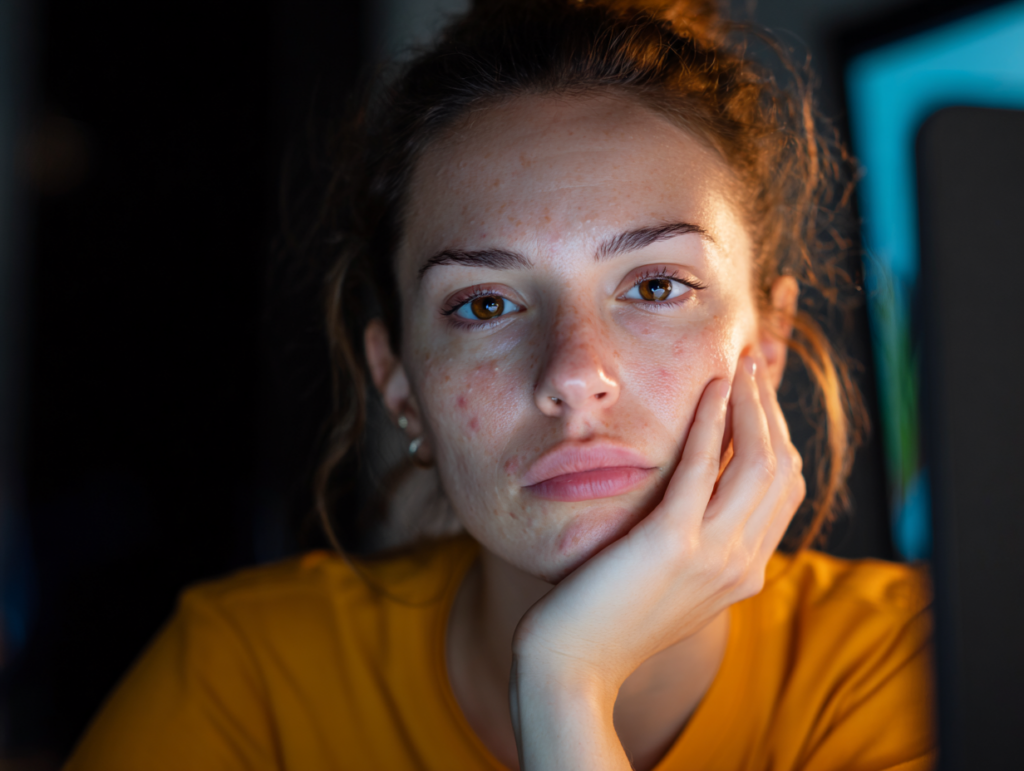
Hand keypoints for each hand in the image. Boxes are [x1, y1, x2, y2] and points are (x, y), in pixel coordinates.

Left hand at [509, 353, 805, 769]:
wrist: (572, 666)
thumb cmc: (607, 617)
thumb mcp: (669, 580)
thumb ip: (696, 542)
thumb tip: (698, 489)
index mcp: (744, 572)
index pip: (784, 490)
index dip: (778, 436)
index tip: (758, 398)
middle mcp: (742, 564)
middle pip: (782, 470)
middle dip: (771, 411)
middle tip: (752, 367)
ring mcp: (714, 556)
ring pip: (759, 463)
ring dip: (751, 405)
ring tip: (737, 366)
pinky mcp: (672, 544)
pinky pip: (704, 467)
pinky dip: (713, 422)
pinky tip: (710, 390)